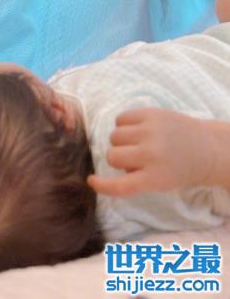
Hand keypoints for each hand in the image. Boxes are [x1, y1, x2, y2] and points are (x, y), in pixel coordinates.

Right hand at [87, 107, 212, 197]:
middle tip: (133, 158)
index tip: (91, 181)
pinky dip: (124, 124)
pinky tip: (137, 129)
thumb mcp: (159, 182)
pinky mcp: (151, 114)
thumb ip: (134, 178)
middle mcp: (151, 155)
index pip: (120, 186)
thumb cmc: (180, 169)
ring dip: (120, 141)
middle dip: (117, 158)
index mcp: (155, 178)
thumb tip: (112, 164)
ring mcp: (151, 132)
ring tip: (136, 142)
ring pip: (114, 136)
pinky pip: (120, 118)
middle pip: (112, 156)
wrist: (208, 149)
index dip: (102, 185)